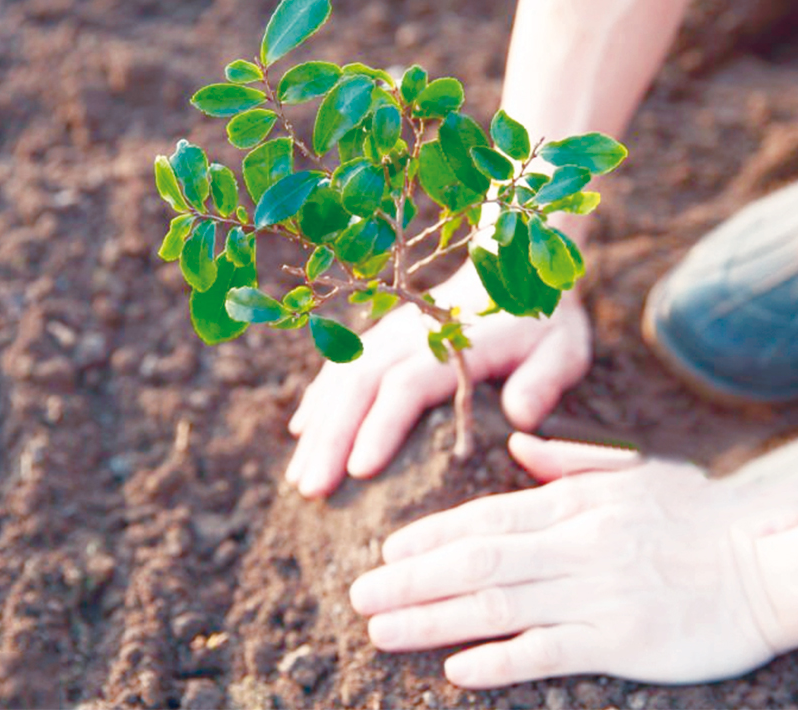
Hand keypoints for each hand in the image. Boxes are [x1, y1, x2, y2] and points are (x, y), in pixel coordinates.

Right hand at [285, 263, 591, 497]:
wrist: (514, 265)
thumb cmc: (541, 321)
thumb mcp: (563, 348)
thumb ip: (544, 381)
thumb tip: (521, 418)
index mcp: (453, 342)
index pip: (406, 386)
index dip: (380, 427)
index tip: (358, 471)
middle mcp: (410, 336)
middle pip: (358, 386)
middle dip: (331, 439)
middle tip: (310, 489)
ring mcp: (388, 334)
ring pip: (341, 378)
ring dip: (318, 428)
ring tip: (298, 477)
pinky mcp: (378, 337)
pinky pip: (338, 366)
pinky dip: (318, 399)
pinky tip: (302, 433)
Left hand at [349, 435, 788, 687]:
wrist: (769, 560)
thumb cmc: (698, 515)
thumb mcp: (634, 473)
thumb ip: (568, 465)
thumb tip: (519, 446)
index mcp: (573, 503)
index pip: (483, 519)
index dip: (429, 538)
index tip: (385, 553)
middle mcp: (575, 545)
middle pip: (475, 563)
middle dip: (410, 581)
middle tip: (358, 596)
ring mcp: (597, 593)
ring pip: (497, 607)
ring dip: (432, 620)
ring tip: (382, 630)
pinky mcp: (622, 640)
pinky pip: (548, 651)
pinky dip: (498, 660)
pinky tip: (456, 668)